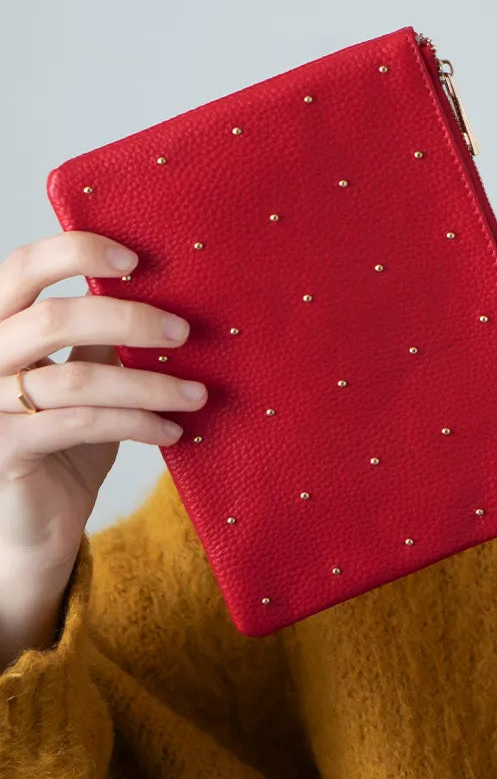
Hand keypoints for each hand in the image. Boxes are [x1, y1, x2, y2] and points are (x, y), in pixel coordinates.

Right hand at [0, 231, 207, 579]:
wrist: (33, 527)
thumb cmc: (62, 443)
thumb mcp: (81, 376)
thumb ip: (98, 337)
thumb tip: (157, 292)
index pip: (24, 266)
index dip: (77, 251)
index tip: (135, 259)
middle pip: (52, 317)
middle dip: (130, 319)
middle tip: (183, 332)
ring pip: (77, 377)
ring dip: (149, 385)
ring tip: (196, 394)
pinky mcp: (4, 450)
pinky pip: (82, 424)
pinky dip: (136, 423)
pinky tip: (172, 430)